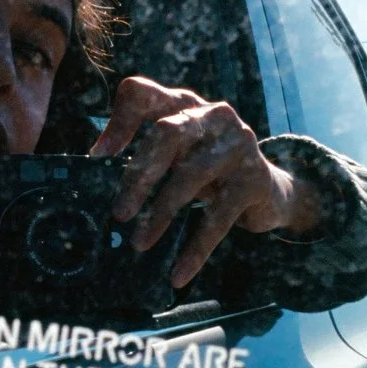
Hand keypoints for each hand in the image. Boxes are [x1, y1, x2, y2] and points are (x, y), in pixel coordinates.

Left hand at [90, 76, 322, 287]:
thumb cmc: (209, 172)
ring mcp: (238, 144)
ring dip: (161, 214)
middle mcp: (212, 115)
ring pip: (190, 176)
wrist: (270, 192)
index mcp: (184, 104)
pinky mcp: (254, 179)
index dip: (118, 122)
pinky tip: (179, 273)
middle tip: (119, 213)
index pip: (143, 94)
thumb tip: (96, 165)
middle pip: (166, 134)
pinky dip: (195, 249)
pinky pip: (217, 219)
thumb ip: (145, 154)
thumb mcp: (178, 154)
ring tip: (140, 243)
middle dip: (138, 176)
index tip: (99, 157)